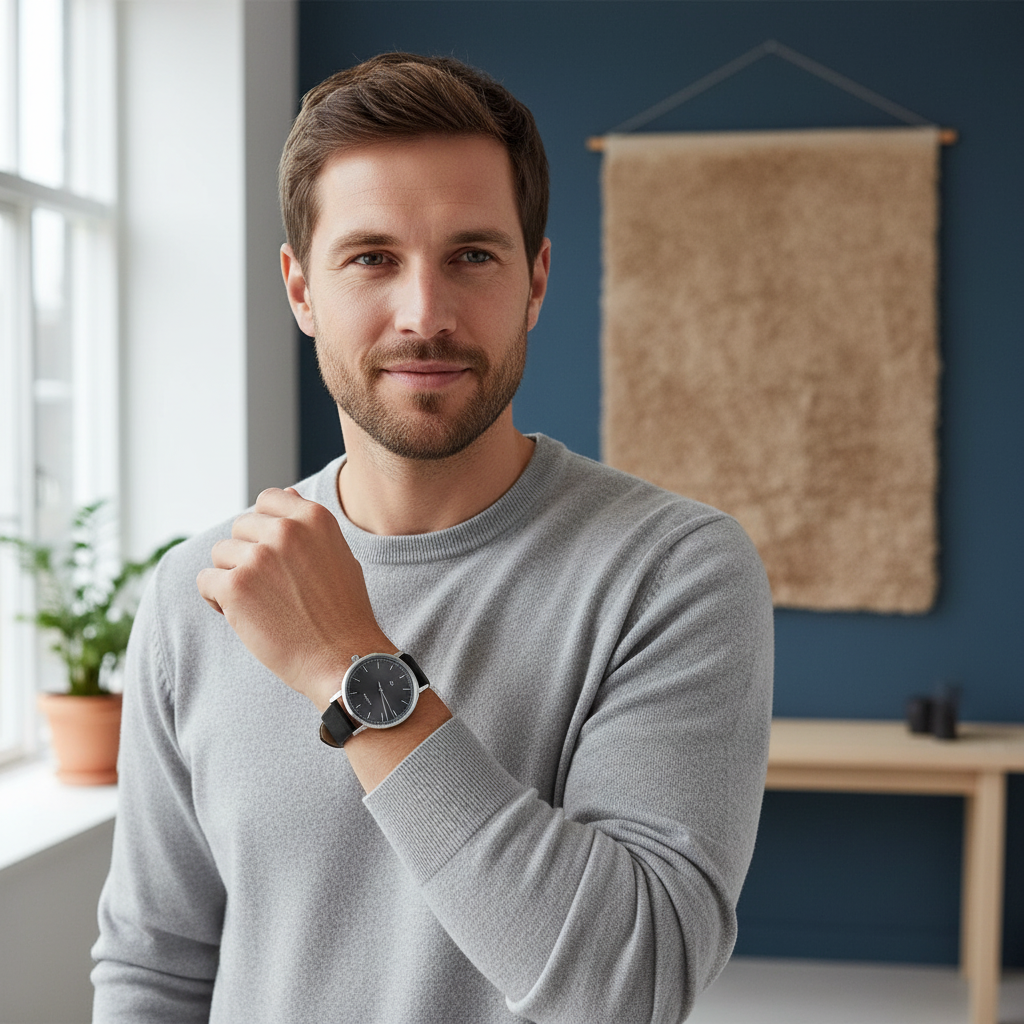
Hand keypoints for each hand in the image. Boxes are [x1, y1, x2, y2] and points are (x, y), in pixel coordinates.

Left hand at [196, 487, 394, 709]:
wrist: (344, 659)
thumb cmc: (344, 614)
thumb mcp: (339, 556)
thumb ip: (309, 527)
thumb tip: (287, 495)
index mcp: (313, 518)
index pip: (268, 500)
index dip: (264, 528)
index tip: (273, 555)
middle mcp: (286, 530)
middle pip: (241, 527)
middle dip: (247, 555)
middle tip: (269, 588)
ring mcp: (259, 557)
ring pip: (221, 554)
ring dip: (232, 577)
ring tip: (259, 605)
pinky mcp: (236, 587)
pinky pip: (206, 581)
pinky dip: (216, 600)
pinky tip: (242, 616)